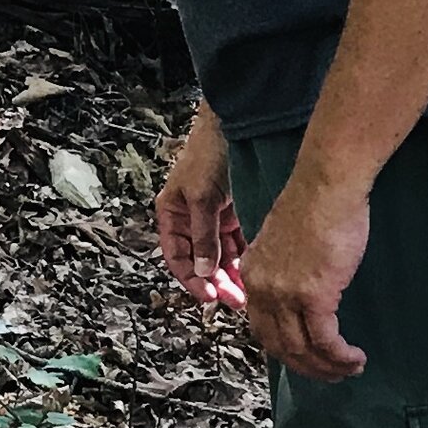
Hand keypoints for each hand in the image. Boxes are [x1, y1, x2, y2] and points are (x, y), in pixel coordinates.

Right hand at [155, 105, 248, 308]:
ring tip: (248, 293)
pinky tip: (255, 273)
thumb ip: (203, 236)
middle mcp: (190, 219)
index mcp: (172, 214)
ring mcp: (212, 218)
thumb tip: (203, 272)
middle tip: (235, 301)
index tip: (209, 297)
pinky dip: (244, 259)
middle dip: (216, 282)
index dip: (190, 279)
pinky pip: (236, 245)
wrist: (234, 126)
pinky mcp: (232, 214)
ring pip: (220, 256)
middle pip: (200, 261)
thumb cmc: (209, 154)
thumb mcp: (202, 197)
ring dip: (232, 275)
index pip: (177, 257)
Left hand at [239, 172, 369, 382]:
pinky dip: (340, 356)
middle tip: (330, 373)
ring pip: (302, 349)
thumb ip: (285, 270)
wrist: (326, 187)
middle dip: (306, 366)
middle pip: (278, 345)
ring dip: (327, 367)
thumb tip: (301, 294)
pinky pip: (325, 341)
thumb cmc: (315, 207)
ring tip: (349, 369)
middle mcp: (262, 287)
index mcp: (253, 273)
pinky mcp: (313, 295)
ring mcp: (285, 293)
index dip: (284, 349)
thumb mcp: (287, 244)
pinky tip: (355, 359)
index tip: (306, 358)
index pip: (261, 326)